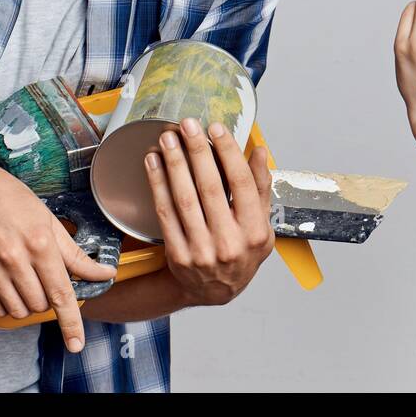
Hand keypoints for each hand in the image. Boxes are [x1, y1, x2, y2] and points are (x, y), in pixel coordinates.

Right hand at [0, 156, 116, 351]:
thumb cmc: (9, 198)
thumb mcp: (47, 218)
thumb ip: (74, 252)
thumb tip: (103, 273)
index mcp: (40, 243)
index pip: (61, 293)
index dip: (72, 322)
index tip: (76, 344)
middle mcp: (16, 260)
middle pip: (41, 304)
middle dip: (49, 298)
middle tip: (44, 276)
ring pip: (20, 311)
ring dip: (29, 304)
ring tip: (27, 279)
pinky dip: (9, 304)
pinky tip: (10, 285)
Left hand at [143, 117, 275, 306]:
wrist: (214, 291)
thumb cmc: (241, 251)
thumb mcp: (261, 224)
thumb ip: (261, 188)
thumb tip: (259, 151)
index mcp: (255, 232)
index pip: (242, 184)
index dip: (228, 152)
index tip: (216, 128)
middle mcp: (230, 243)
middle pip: (211, 188)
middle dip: (197, 151)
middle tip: (187, 125)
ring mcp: (202, 251)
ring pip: (185, 198)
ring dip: (173, 164)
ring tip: (167, 138)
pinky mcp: (178, 254)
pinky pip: (165, 213)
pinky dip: (157, 185)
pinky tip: (154, 164)